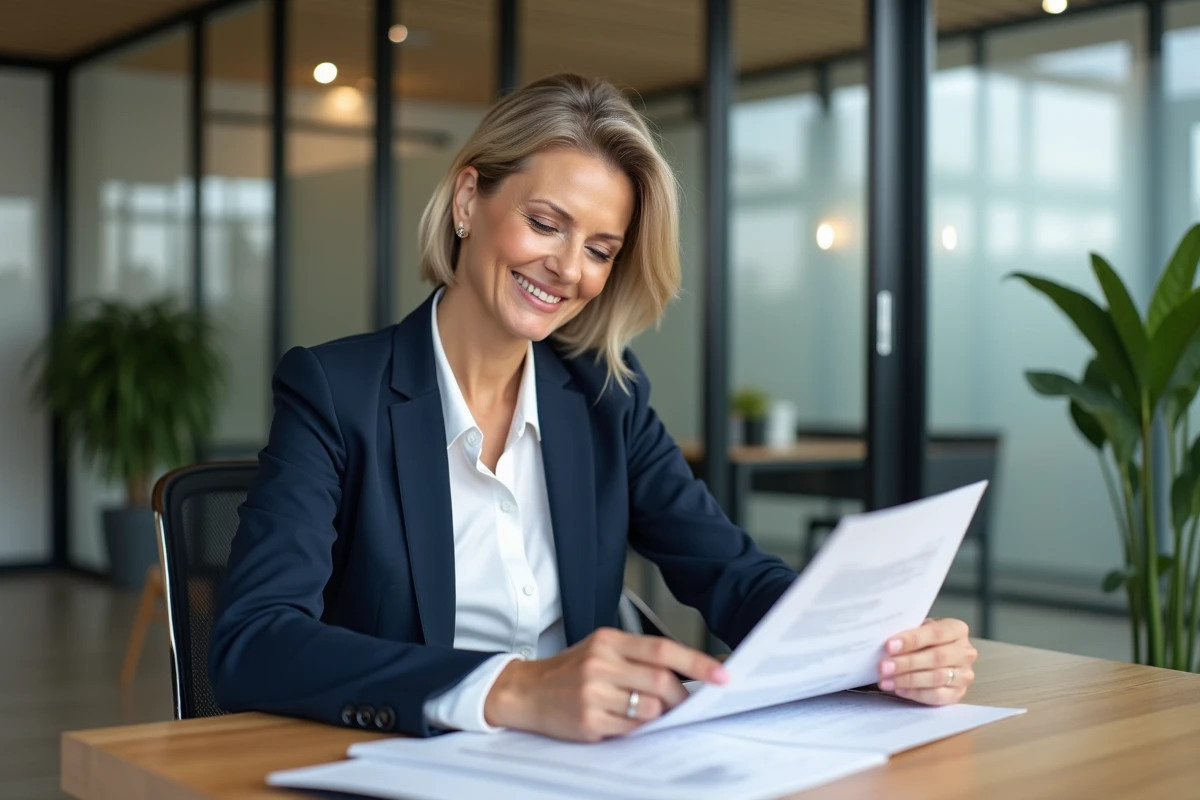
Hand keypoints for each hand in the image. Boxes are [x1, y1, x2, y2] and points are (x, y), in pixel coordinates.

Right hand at [483, 627, 727, 740]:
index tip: (722, 674)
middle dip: (680, 698)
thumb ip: (636, 659)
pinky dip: (637, 729)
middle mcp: (600, 663)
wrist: (525, 691)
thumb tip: (683, 678)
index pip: (661, 649)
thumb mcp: (600, 651)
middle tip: (684, 705)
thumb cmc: (569, 671)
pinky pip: (629, 729)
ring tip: (650, 714)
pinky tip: (627, 722)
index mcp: (608, 641)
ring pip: (648, 708)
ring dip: (659, 716)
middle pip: (660, 681)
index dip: (697, 662)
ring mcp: (593, 693)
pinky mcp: (588, 721)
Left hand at [877, 617, 976, 704]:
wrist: (932, 655)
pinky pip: (937, 696)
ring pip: (936, 678)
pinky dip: (916, 693)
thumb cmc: (922, 640)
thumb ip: (908, 633)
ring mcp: (965, 674)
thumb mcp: (918, 630)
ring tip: (886, 680)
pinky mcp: (959, 693)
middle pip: (937, 657)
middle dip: (907, 663)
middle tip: (884, 666)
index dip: (912, 640)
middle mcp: (965, 652)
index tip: (889, 646)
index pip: (936, 633)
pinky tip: (899, 689)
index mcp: (957, 629)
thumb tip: (886, 643)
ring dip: (908, 680)